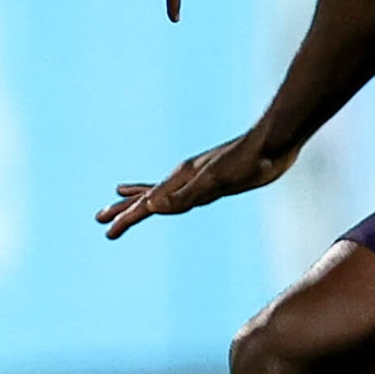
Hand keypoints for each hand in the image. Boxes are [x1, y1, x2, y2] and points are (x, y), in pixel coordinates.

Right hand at [98, 129, 294, 238]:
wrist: (275, 142)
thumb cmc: (249, 161)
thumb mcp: (217, 180)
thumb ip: (187, 194)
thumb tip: (154, 206)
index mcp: (181, 178)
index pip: (147, 203)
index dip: (128, 218)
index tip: (108, 231)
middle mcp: (184, 177)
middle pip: (147, 197)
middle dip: (124, 210)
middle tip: (100, 219)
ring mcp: (197, 178)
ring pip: (160, 193)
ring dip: (139, 200)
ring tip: (118, 201)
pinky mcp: (213, 181)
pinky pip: (180, 194)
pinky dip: (168, 198)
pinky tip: (169, 199)